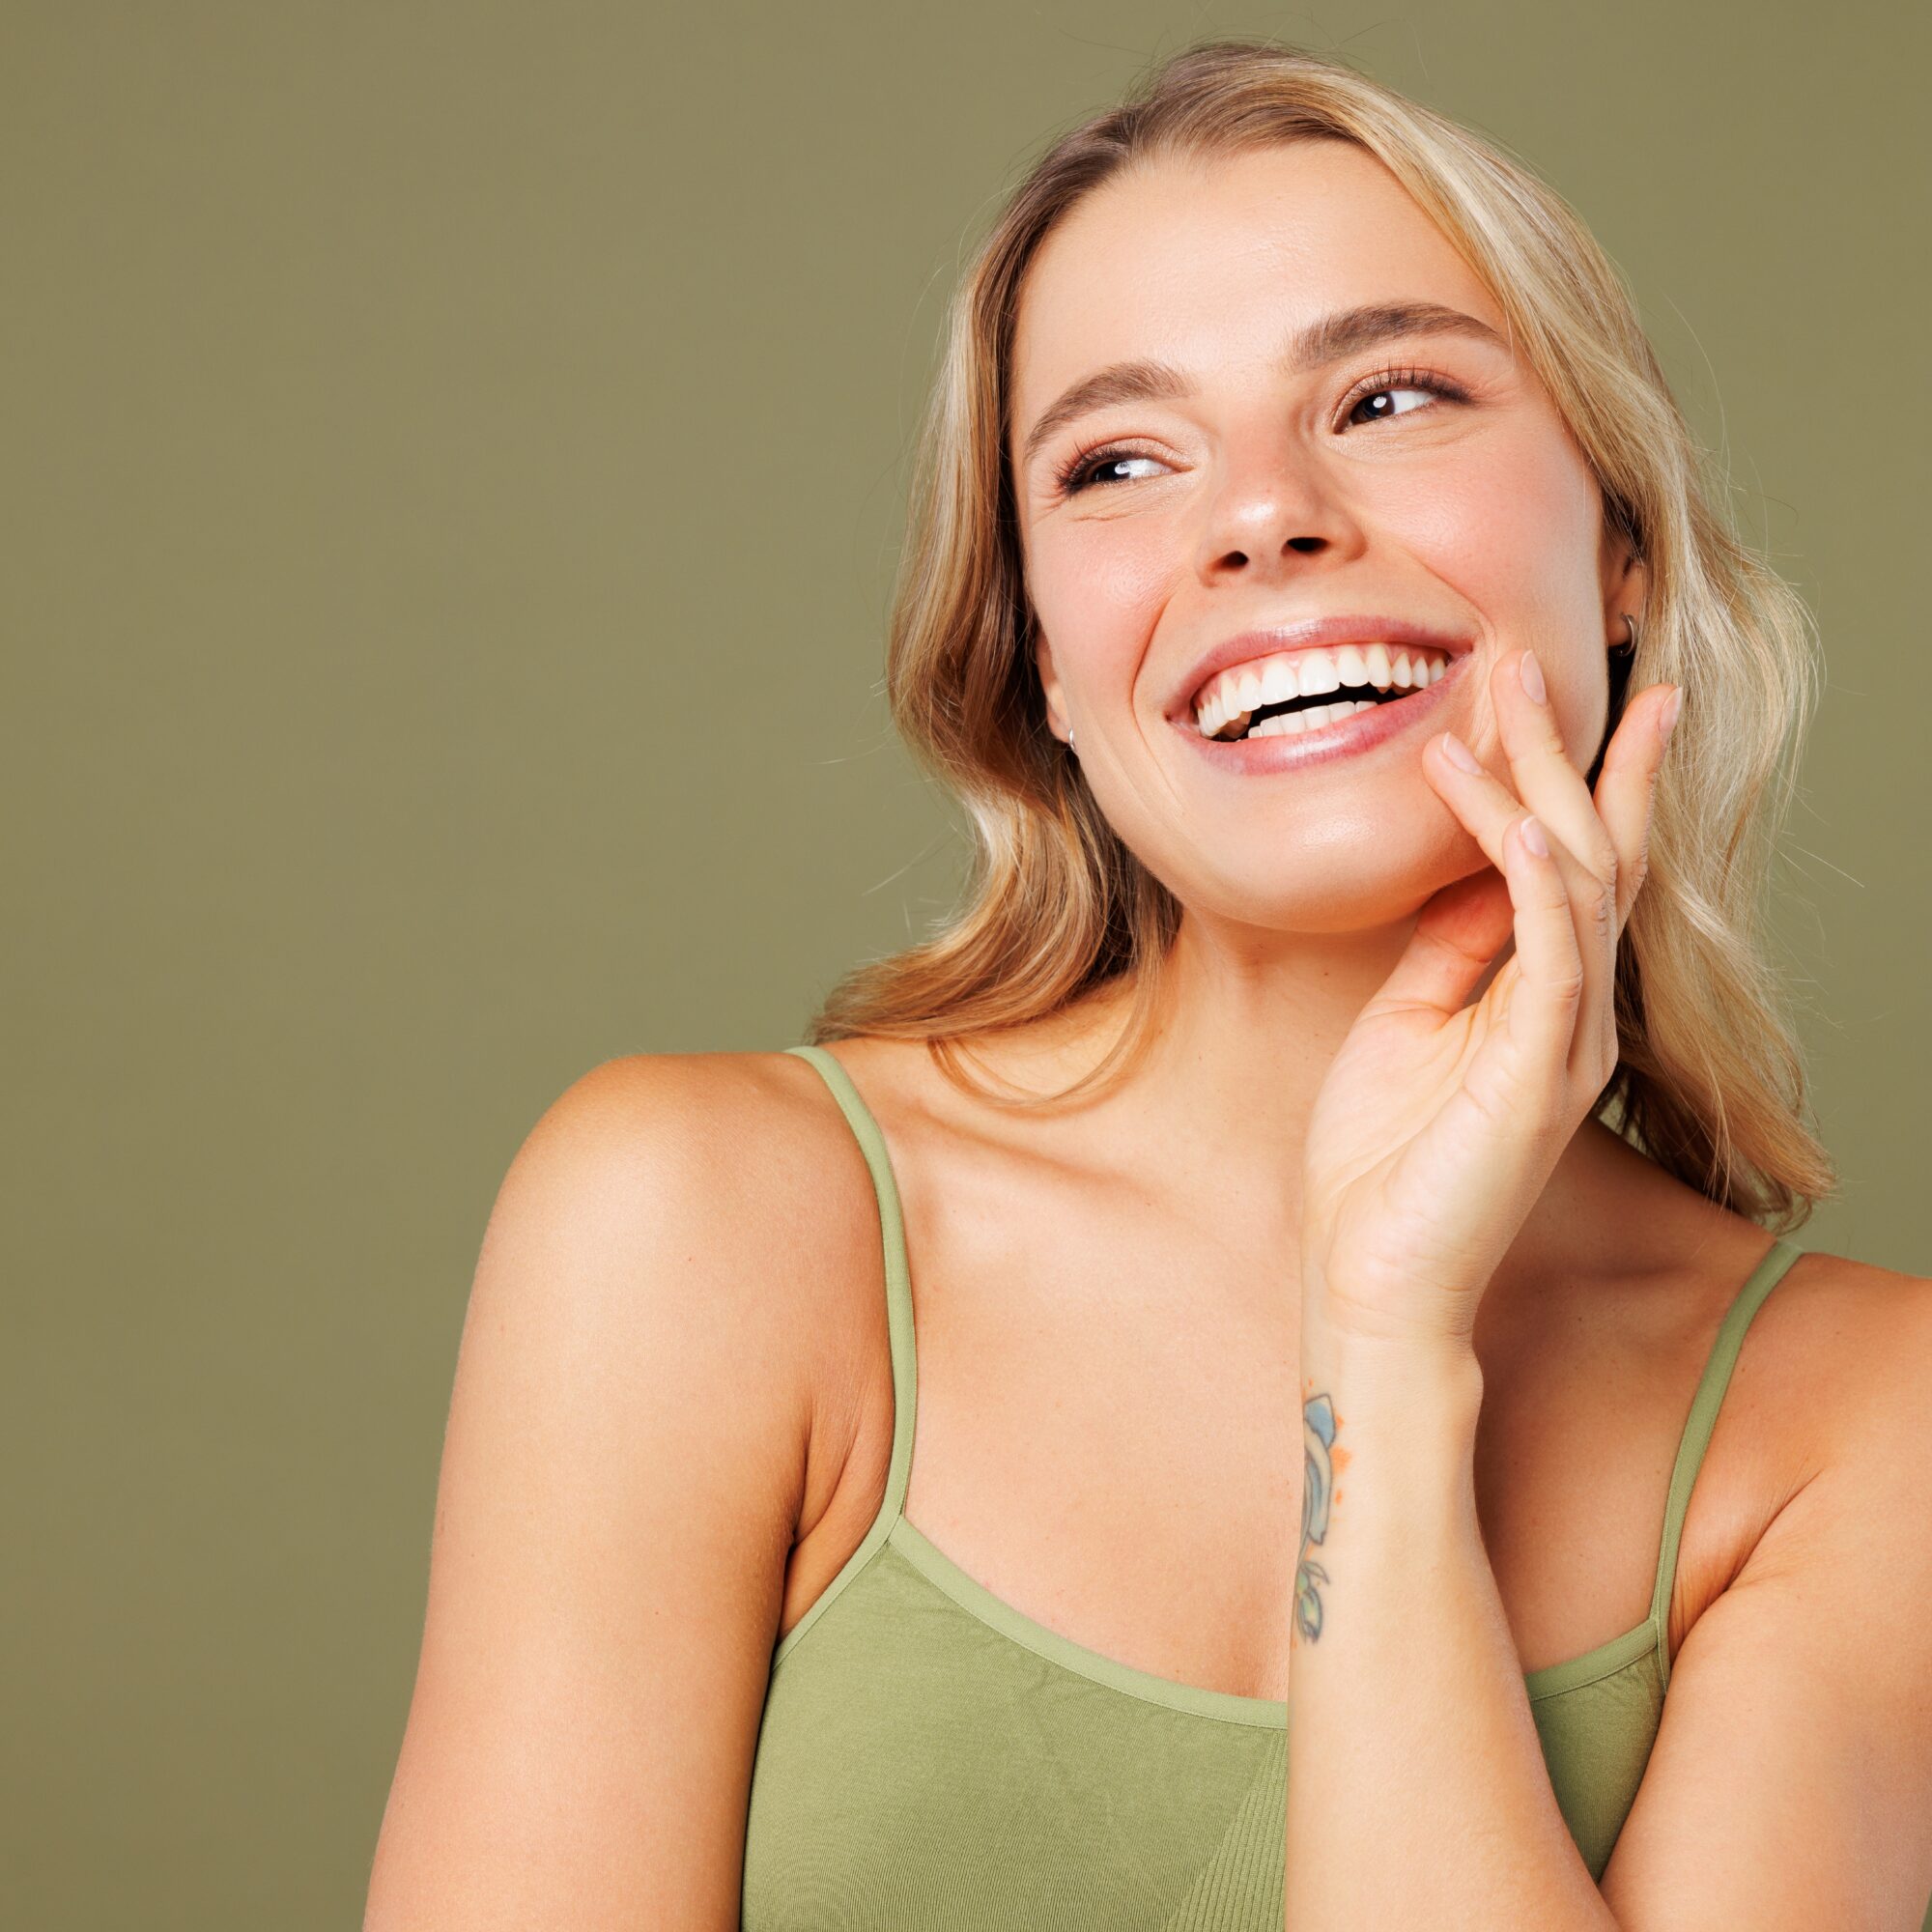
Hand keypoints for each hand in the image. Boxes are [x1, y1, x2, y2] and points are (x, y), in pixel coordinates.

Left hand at [1298, 645, 1680, 1351]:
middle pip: (1584, 852)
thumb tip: (1469, 866)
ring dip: (1532, 789)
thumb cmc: (1383, 1161)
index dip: (1583, 775)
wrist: (1369, 1277)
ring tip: (1497, 705)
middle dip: (1560, 750)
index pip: (1574, 864)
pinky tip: (1518, 826)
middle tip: (1525, 658)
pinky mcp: (1534, 1082)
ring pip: (1572, 887)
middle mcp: (1572, 1011)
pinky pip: (1552, 966)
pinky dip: (1536, 890)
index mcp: (1541, 997)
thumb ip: (1451, 948)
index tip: (1577, 687)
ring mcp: (1563, 1045)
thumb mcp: (1409, 1024)